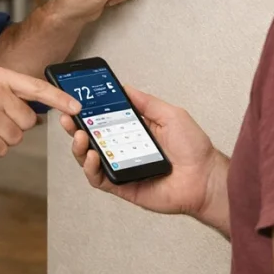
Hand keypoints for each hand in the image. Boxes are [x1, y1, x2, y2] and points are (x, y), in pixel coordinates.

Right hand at [57, 85, 219, 217]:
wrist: (205, 179)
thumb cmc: (194, 149)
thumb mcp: (170, 115)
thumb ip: (146, 102)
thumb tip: (125, 87)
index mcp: (134, 131)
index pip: (104, 119)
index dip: (88, 111)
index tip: (76, 100)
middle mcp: (124, 149)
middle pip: (91, 138)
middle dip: (75, 127)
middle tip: (68, 118)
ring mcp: (121, 168)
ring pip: (89, 158)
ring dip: (79, 147)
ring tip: (79, 136)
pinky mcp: (122, 186)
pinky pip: (98, 179)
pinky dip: (90, 168)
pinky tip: (93, 156)